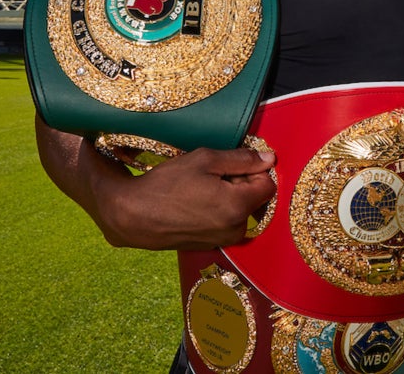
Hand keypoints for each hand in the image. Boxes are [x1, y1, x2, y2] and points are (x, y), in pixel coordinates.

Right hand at [97, 147, 276, 250]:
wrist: (133, 216)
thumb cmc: (167, 184)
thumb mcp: (206, 160)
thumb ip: (242, 159)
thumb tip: (270, 158)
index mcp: (238, 206)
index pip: (268, 184)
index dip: (254, 170)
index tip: (232, 165)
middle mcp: (236, 228)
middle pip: (255, 199)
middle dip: (241, 183)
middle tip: (212, 175)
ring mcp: (223, 240)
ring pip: (241, 211)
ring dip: (230, 197)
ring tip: (201, 189)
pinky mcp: (211, 245)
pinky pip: (226, 222)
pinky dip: (219, 210)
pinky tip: (196, 202)